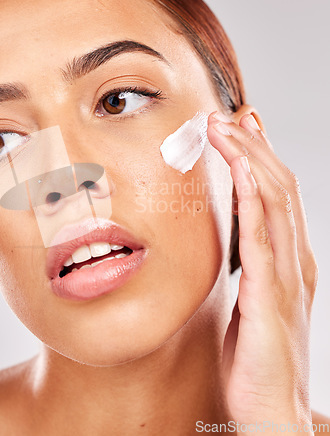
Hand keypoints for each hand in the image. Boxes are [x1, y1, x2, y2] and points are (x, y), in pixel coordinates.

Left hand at [207, 111, 317, 432]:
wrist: (271, 410)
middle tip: (228, 114)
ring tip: (226, 128)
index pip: (276, 195)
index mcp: (287, 260)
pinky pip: (263, 240)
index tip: (240, 127)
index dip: (259, 157)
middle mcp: (294, 260)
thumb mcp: (249, 299)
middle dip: (253, 146)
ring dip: (250, 160)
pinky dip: (254, 200)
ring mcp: (287, 277)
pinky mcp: (270, 297)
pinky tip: (241, 172)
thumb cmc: (256, 357)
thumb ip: (247, 265)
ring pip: (274, 203)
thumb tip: (232, 234)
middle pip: (278, 188)